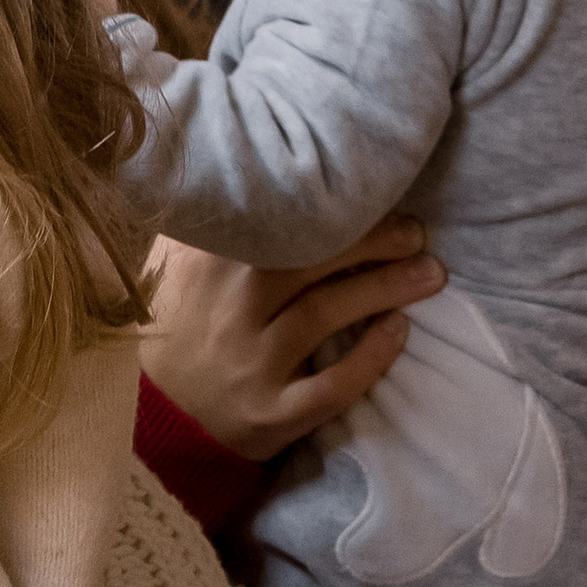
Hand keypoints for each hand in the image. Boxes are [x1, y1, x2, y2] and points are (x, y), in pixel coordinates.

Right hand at [142, 219, 443, 466]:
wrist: (155, 419)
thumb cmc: (179, 332)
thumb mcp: (176, 272)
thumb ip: (211, 228)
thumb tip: (250, 168)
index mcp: (208, 269)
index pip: (275, 226)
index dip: (328, 208)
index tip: (370, 194)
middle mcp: (231, 312)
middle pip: (307, 263)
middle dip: (370, 242)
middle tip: (416, 232)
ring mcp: (252, 364)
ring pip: (324, 316)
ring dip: (384, 290)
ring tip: (432, 273)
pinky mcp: (272, 413)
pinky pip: (332, 385)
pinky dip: (371, 357)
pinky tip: (400, 331)